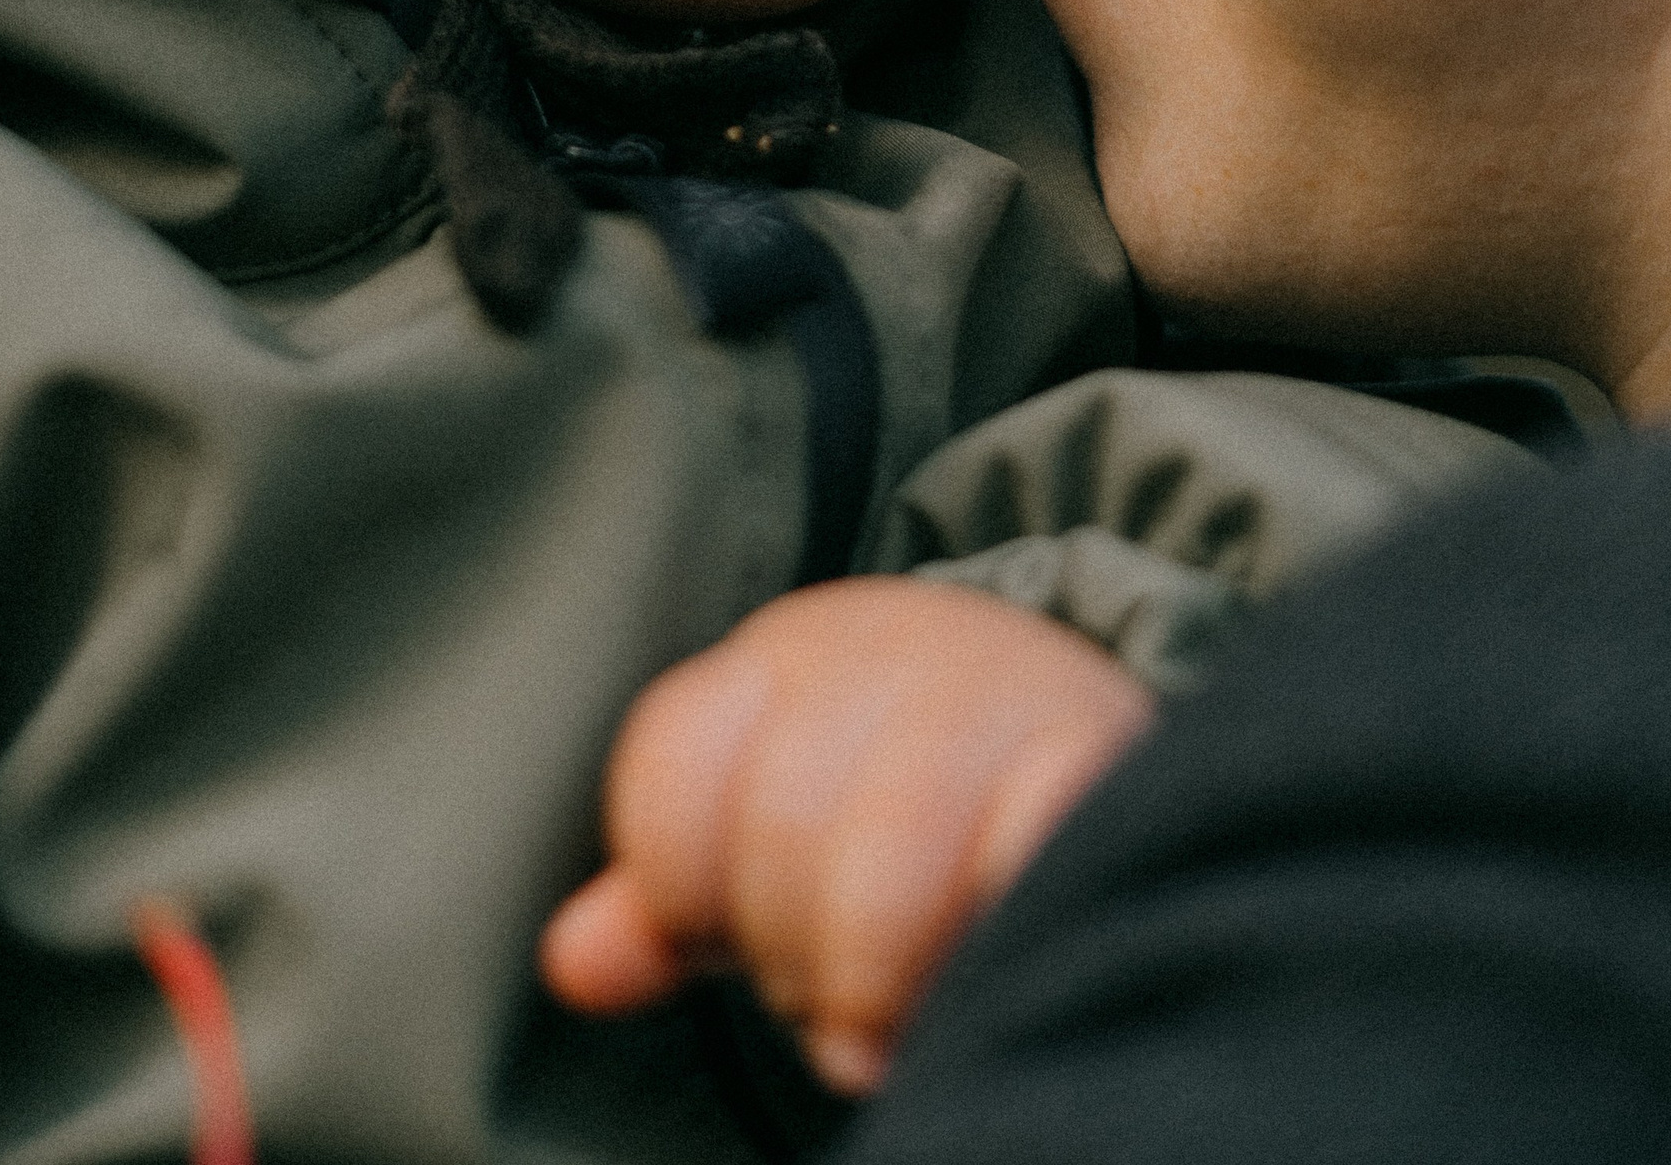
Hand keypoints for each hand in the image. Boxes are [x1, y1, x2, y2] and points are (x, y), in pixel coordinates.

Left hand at [539, 576, 1154, 1095]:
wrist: (1086, 726)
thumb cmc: (901, 803)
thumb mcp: (774, 832)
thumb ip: (673, 899)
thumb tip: (573, 966)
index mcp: (781, 660)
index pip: (673, 773)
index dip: (681, 890)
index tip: (725, 934)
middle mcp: (882, 651)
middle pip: (776, 829)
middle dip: (795, 952)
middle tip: (838, 992)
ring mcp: (995, 693)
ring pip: (882, 865)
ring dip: (878, 977)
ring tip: (896, 1017)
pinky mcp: (1098, 754)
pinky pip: (1019, 859)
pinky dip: (988, 933)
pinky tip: (990, 957)